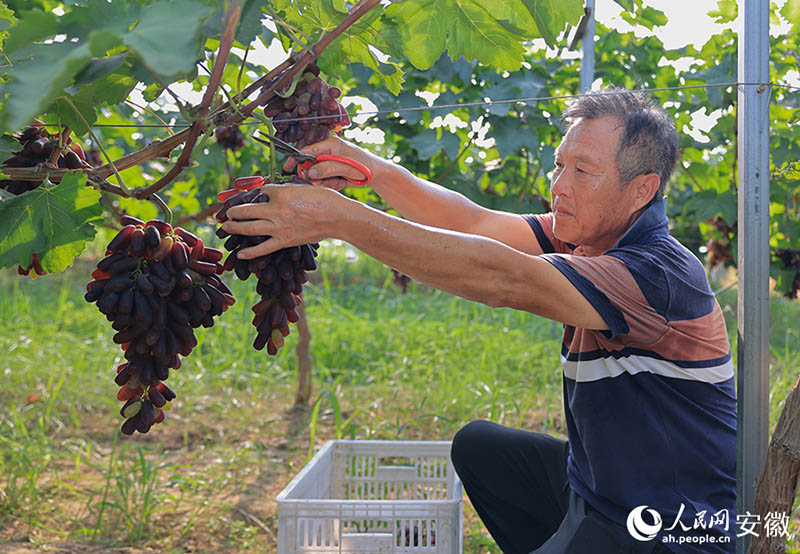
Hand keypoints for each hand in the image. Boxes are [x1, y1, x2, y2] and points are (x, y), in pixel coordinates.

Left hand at [221, 183, 346, 258]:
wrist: (336, 217)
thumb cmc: (324, 199)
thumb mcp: (303, 187)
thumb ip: (286, 189)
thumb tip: (274, 192)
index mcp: (281, 193)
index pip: (264, 190)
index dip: (262, 191)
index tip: (263, 194)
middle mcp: (276, 210)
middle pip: (248, 210)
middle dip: (235, 211)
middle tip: (227, 211)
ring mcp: (279, 227)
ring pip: (251, 228)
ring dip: (235, 227)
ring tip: (225, 227)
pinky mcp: (285, 240)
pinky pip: (264, 248)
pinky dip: (251, 252)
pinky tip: (240, 253)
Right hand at [283, 135, 387, 190]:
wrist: (378, 174)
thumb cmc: (366, 167)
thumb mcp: (347, 167)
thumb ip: (328, 168)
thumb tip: (309, 171)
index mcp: (330, 144)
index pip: (307, 150)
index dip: (296, 159)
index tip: (287, 168)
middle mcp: (327, 151)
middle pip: (309, 164)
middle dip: (315, 177)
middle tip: (328, 182)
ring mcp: (329, 161)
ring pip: (316, 175)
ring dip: (325, 182)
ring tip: (339, 182)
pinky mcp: (331, 170)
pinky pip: (323, 180)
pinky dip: (330, 184)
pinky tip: (341, 183)